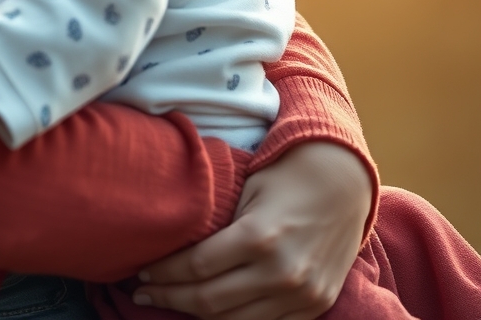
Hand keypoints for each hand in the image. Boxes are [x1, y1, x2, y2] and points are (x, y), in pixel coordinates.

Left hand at [134, 141, 372, 319]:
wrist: (343, 185)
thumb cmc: (283, 178)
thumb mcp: (245, 190)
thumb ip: (217, 223)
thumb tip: (172, 244)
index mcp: (259, 237)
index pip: (196, 267)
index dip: (163, 274)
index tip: (141, 273)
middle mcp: (281, 272)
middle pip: (210, 301)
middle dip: (169, 298)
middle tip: (141, 293)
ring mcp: (301, 295)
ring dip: (196, 315)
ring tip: (169, 302)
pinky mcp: (315, 306)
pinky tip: (209, 311)